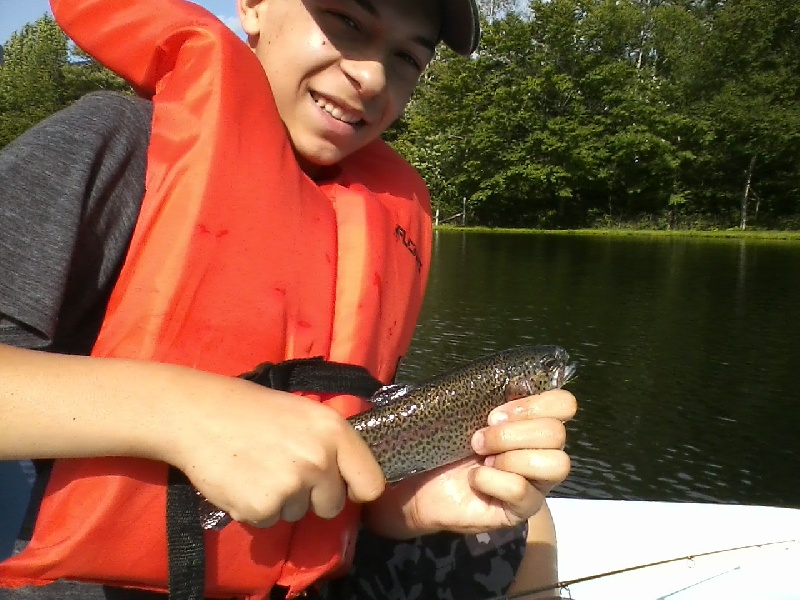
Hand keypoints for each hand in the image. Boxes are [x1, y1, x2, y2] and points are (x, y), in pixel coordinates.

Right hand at [155, 369, 385, 527]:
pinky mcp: (263, 508)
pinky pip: (268, 521)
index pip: (371, 484)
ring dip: (280, 500)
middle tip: (284, 471)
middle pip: (333, 506)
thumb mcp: (304, 413)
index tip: (343, 488)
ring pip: (298, 513)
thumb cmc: (252, 409)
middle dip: (313, 497)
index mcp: (335, 430)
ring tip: (257, 469)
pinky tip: (241, 481)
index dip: (356, 489)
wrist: (198, 415)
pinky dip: (255, 508)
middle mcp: (320, 459)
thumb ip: (330, 442)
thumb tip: (350, 475)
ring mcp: (292, 486)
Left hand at [363, 389, 575, 537]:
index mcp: (533, 422)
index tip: (495, 412)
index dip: (534, 404)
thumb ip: (492, 394)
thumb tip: (513, 378)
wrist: (418, 482)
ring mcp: (537, 483)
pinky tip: (474, 479)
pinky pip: (521, 490)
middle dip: (511, 432)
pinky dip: (492, 480)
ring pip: (555, 464)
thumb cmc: (445, 443)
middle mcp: (542, 451)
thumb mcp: (468, 411)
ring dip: (509, 456)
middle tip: (478, 438)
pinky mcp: (522, 510)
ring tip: (480, 458)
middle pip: (557, 433)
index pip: (564, 404)